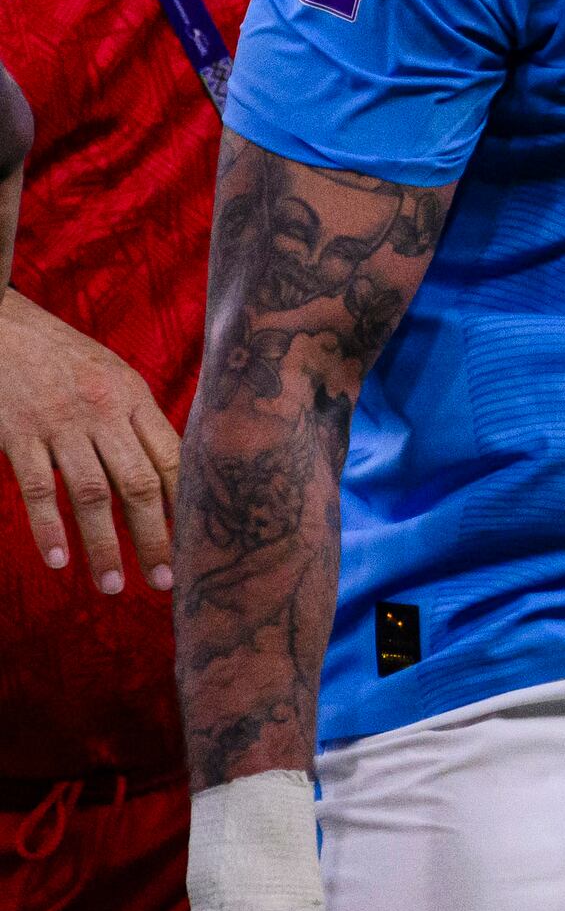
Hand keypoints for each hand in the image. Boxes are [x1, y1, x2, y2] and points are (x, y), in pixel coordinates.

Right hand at [0, 288, 177, 592]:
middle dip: (155, 537)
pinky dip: (48, 528)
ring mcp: (61, 424)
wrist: (1, 325)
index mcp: (134, 398)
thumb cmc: (61, 356)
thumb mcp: (111, 377)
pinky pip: (37, 489)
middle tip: (166, 581)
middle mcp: (104, 412)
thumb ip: (136, 422)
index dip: (186, 503)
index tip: (199, 542)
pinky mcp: (19, 434)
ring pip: (91, 494)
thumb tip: (166, 474)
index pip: (172, 458)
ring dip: (103, 545)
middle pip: (139, 484)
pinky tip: (59, 561)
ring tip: (113, 585)